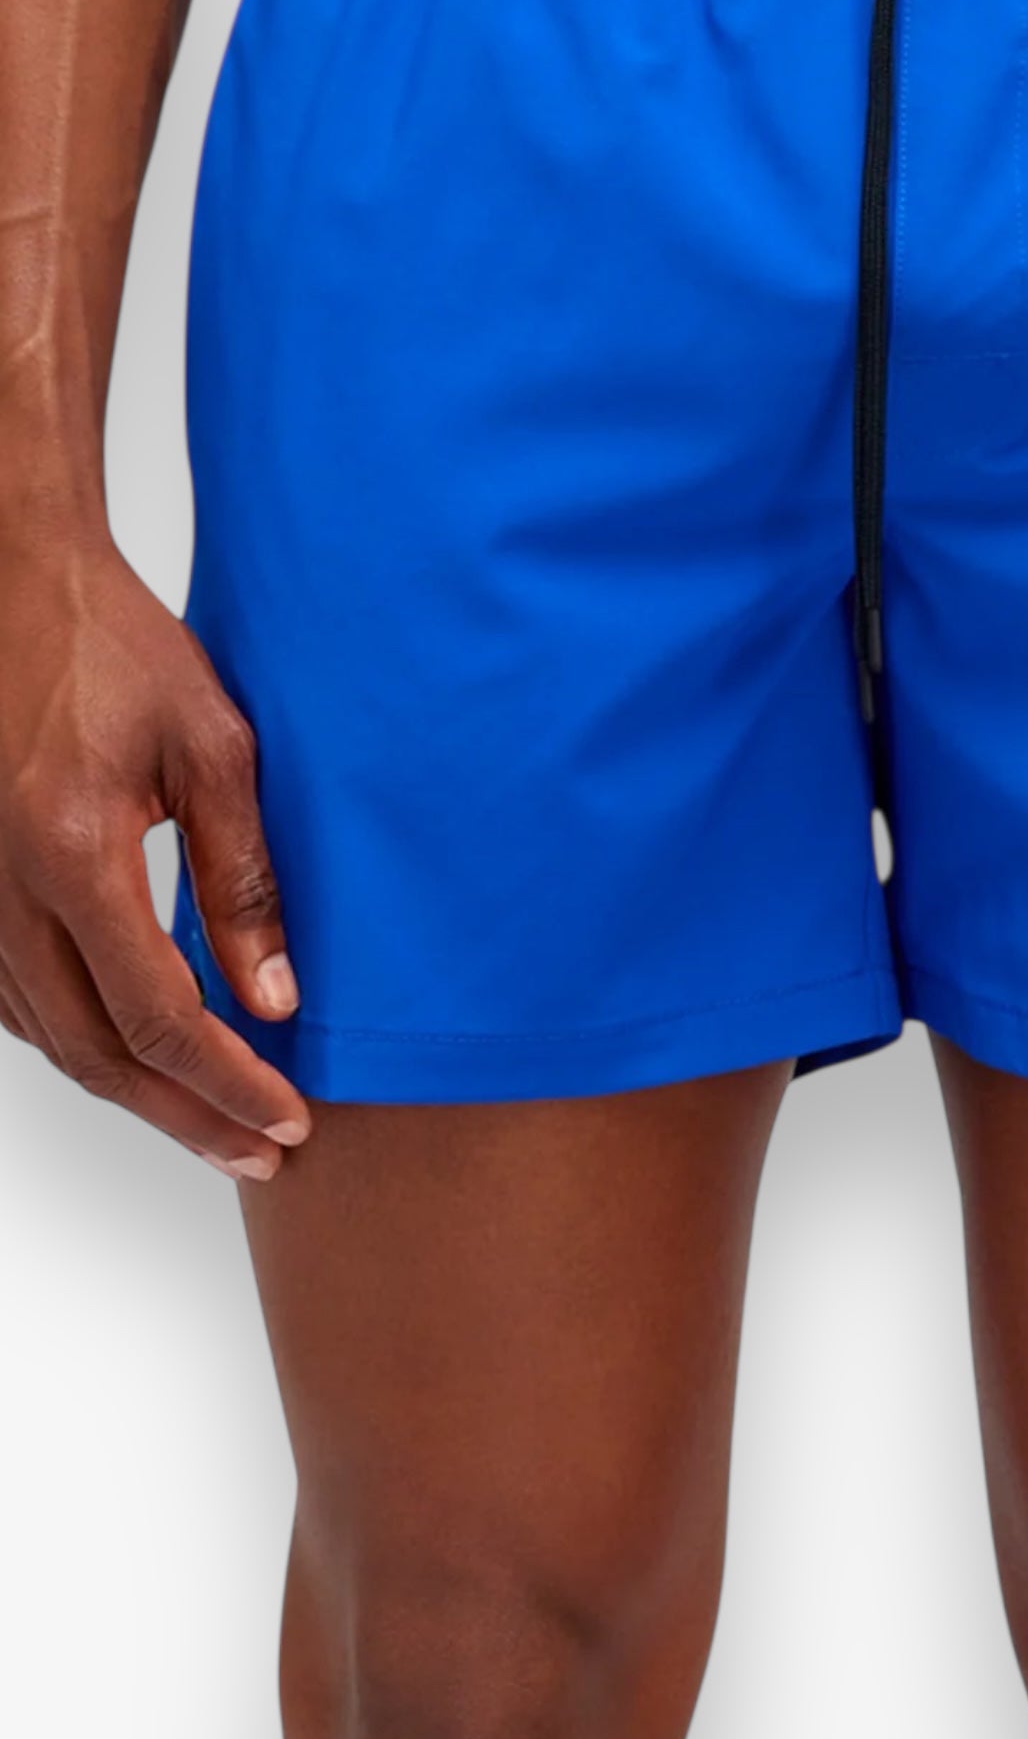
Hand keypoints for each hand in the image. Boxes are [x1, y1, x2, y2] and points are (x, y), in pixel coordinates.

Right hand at [0, 531, 310, 1176]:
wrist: (15, 587)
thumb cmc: (119, 648)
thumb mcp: (216, 748)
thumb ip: (244, 879)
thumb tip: (276, 998)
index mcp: (73, 856)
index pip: (159, 1018)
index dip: (227, 1084)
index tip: (288, 1121)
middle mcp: (4, 892)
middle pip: (97, 1054)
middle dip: (186, 1117)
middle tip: (263, 1151)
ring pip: (49, 1039)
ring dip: (135, 1093)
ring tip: (217, 1122)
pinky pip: (16, 1001)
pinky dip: (80, 1042)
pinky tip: (137, 1057)